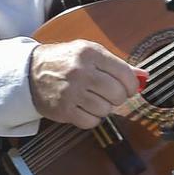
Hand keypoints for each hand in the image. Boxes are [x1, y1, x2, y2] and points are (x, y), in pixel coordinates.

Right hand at [28, 40, 146, 128]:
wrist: (29, 70)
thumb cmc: (63, 60)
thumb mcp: (89, 53)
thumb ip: (117, 64)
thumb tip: (144, 76)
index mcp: (89, 53)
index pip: (125, 75)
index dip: (131, 85)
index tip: (127, 87)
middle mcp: (80, 71)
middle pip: (117, 94)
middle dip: (117, 97)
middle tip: (109, 94)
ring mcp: (70, 91)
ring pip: (106, 109)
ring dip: (103, 107)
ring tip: (93, 99)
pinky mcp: (63, 109)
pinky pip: (92, 121)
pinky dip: (92, 118)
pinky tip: (84, 108)